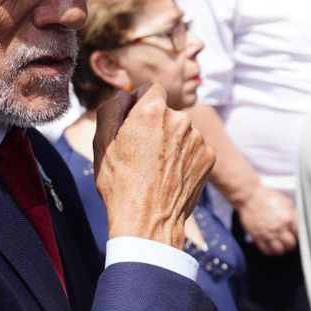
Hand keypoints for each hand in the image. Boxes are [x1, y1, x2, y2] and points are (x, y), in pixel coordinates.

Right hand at [94, 84, 214, 248]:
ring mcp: (198, 139)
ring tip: (156, 167)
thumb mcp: (101, 143)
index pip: (151, 89)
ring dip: (171, 141)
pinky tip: (171, 174)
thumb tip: (126, 96)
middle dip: (155, 124)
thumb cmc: (120, 184)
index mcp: (152, 111)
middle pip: (167, 112)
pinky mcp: (208, 156)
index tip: (134, 120)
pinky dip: (185, 157)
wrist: (148, 221)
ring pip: (182, 130)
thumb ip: (112, 109)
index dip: (140, 103)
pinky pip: (194, 148)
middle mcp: (180, 119)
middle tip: (141, 151)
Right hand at [236, 185, 297, 255]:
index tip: (295, 236)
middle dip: (291, 244)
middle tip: (289, 243)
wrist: (250, 197)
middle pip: (290, 244)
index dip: (298, 236)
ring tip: (280, 247)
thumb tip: (299, 223)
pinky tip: (270, 248)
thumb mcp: (286, 202)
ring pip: (279, 251)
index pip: (299, 234)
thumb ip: (293, 214)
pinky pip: (266, 251)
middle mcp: (279, 227)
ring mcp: (268, 233)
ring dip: (281, 250)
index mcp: (288, 218)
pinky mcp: (257, 236)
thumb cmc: (267, 197)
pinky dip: (270, 252)